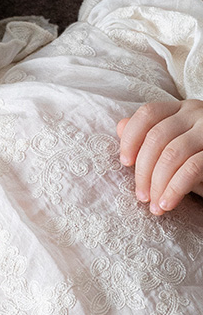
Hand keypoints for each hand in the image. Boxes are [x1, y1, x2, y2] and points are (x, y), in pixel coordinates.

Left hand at [117, 100, 202, 214]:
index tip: (124, 163)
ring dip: (158, 184)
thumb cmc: (197, 161)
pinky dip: (175, 189)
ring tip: (154, 205)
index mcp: (180, 109)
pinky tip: (167, 203)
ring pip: (172, 154)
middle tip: (141, 196)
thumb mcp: (172, 146)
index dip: (131, 137)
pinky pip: (191, 169)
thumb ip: (148, 136)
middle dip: (143, 170)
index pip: (148, 114)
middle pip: (157, 137)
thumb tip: (120, 126)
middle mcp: (196, 113)